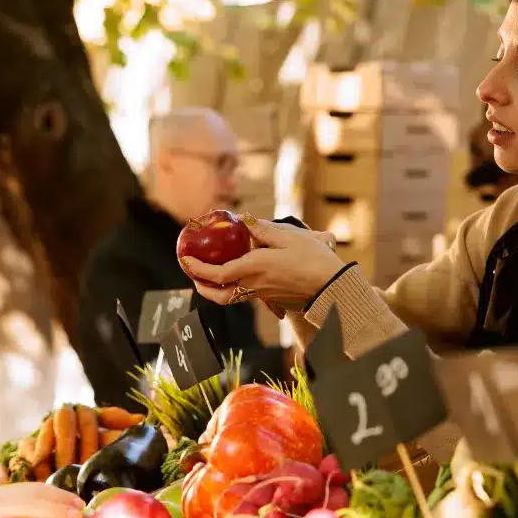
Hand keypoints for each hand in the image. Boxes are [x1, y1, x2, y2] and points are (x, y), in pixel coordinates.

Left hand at [179, 216, 343, 311]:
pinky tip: (234, 274)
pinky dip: (231, 287)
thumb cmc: (314, 260)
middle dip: (200, 284)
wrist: (333, 286)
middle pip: (218, 294)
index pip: (217, 272)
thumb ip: (263, 229)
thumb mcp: (289, 237)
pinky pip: (243, 295)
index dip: (197, 268)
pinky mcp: (271, 297)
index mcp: (255, 268)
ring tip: (206, 275)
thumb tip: (244, 220)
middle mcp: (254, 284)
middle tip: (191, 271)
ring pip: (229, 298)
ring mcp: (262, 293)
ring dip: (213, 289)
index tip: (184, 258)